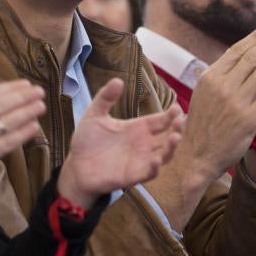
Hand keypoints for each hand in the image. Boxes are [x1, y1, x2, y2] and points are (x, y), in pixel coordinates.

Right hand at [0, 80, 45, 171]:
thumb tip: (4, 99)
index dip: (10, 87)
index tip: (26, 84)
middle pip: (2, 104)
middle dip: (23, 96)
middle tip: (39, 91)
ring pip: (7, 121)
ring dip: (27, 112)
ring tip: (41, 106)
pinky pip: (8, 142)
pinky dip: (23, 133)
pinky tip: (35, 127)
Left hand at [58, 79, 183, 208]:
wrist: (75, 165)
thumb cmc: (87, 140)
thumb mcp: (95, 115)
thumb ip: (105, 98)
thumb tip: (118, 80)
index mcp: (137, 128)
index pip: (160, 120)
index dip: (170, 114)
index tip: (176, 108)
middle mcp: (143, 144)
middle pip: (167, 136)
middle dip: (176, 128)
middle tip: (179, 121)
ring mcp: (140, 160)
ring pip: (164, 155)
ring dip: (171, 148)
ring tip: (175, 137)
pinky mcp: (133, 175)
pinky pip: (149, 173)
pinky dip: (155, 167)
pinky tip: (156, 160)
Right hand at [177, 23, 255, 182]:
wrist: (197, 154)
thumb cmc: (203, 122)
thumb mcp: (204, 93)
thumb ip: (220, 73)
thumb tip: (236, 52)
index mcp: (210, 77)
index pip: (237, 50)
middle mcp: (222, 86)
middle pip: (252, 56)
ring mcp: (236, 101)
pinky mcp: (250, 118)